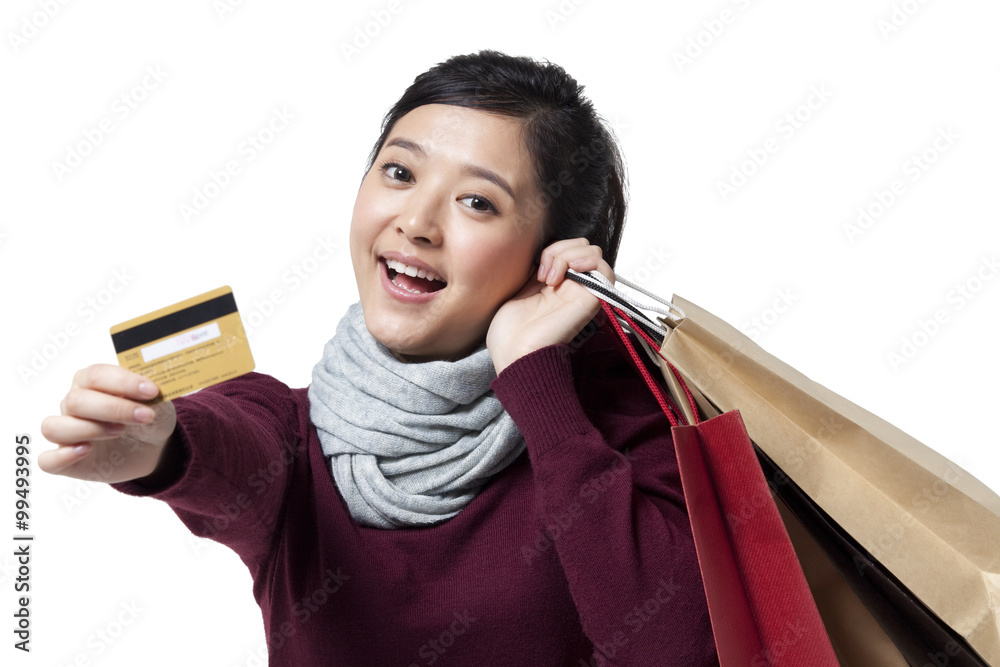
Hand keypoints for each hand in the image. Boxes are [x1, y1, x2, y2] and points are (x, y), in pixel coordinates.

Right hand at [39, 365, 176, 483]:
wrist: (152, 448)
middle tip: (144, 416)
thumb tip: (153, 387)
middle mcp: (72, 404)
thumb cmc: (148, 418)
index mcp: (91, 381)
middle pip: (76, 401)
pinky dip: (63, 456)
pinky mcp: (65, 460)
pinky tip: (86, 450)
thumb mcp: (158, 404)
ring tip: (119, 431)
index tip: (151, 391)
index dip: (123, 382)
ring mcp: (66, 432)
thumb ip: (153, 394)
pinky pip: (48, 460)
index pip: (96, 375)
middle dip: (113, 409)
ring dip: (88, 429)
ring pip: (54, 427)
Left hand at [487, 238, 613, 374]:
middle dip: (560, 249)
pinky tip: (566, 273)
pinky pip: (604, 269)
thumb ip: (536, 269)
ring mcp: (584, 293)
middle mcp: (573, 287)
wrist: (514, 353)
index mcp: (556, 284)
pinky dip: (586, 260)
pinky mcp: (592, 300)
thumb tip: (542, 250)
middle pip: (583, 247)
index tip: (533, 269)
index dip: (552, 249)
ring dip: (568, 254)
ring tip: (551, 278)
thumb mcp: (518, 290)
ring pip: (592, 252)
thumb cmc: (510, 333)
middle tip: (542, 274)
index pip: (568, 248)